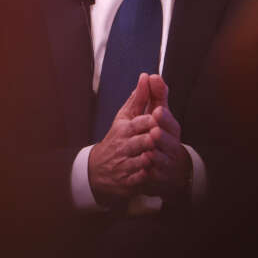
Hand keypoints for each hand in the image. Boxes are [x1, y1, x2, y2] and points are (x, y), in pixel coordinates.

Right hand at [88, 73, 155, 205]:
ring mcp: (125, 164)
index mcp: (125, 129)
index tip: (160, 115)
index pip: (139, 123)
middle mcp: (124, 146)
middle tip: (157, 136)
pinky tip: (150, 172)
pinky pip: (138, 179)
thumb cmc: (117, 137)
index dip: (150, 120)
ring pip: (140, 160)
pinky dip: (144, 176)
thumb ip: (139, 98)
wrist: (98, 169)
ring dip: (148, 158)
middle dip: (149, 139)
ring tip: (155, 155)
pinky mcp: (127, 180)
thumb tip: (146, 76)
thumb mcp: (125, 116)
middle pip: (140, 141)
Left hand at [143, 75, 192, 198]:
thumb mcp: (156, 114)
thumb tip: (150, 76)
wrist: (166, 167)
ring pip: (164, 158)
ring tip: (149, 150)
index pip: (170, 121)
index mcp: (170, 128)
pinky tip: (145, 165)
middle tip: (154, 131)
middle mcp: (172, 144)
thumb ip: (154, 96)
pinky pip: (158, 174)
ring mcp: (168, 161)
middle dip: (162, 135)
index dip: (164, 117)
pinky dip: (152, 171)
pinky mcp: (162, 176)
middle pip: (170, 140)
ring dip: (157, 154)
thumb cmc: (160, 135)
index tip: (156, 111)